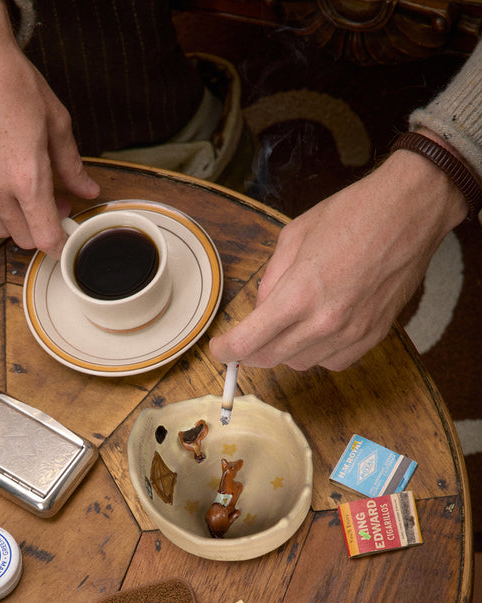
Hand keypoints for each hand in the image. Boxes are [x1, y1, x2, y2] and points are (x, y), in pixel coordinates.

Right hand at [0, 0, 99, 256]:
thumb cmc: (14, 83)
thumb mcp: (57, 123)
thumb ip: (72, 166)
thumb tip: (88, 190)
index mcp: (27, 179)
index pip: (45, 238)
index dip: (60, 246)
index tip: (67, 241)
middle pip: (23, 238)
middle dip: (42, 231)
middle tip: (56, 205)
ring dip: (17, 222)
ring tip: (29, 196)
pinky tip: (3, 187)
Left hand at [209, 146, 467, 370]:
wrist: (410, 211)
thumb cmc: (353, 214)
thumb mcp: (294, 237)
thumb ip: (271, 279)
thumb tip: (260, 309)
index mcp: (298, 295)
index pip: (247, 342)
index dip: (226, 350)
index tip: (220, 348)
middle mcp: (323, 323)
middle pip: (269, 359)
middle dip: (251, 350)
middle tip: (248, 335)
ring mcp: (350, 334)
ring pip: (299, 364)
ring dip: (286, 350)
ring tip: (292, 321)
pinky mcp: (371, 337)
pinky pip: (332, 362)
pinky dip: (318, 352)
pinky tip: (319, 328)